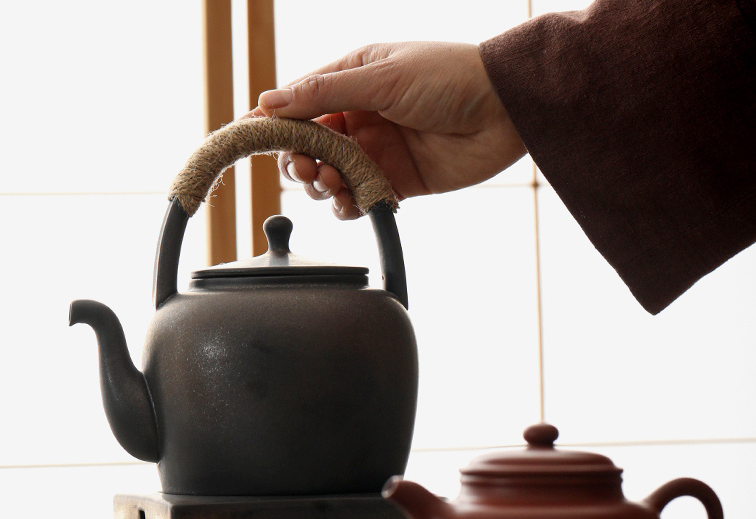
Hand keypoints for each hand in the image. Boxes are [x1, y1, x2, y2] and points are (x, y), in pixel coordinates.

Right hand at [252, 41, 526, 219]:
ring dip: (323, 184)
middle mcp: (361, 115)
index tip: (250, 138)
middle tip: (306, 169)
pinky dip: (350, 205)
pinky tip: (352, 202)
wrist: (505, 111)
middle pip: (309, 145)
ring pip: (331, 176)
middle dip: (299, 160)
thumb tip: (269, 101)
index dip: (274, 122)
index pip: (300, 103)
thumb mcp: (382, 76)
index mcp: (353, 78)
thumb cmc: (449, 77)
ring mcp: (377, 150)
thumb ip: (325, 91)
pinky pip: (360, 198)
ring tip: (332, 183)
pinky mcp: (396, 181)